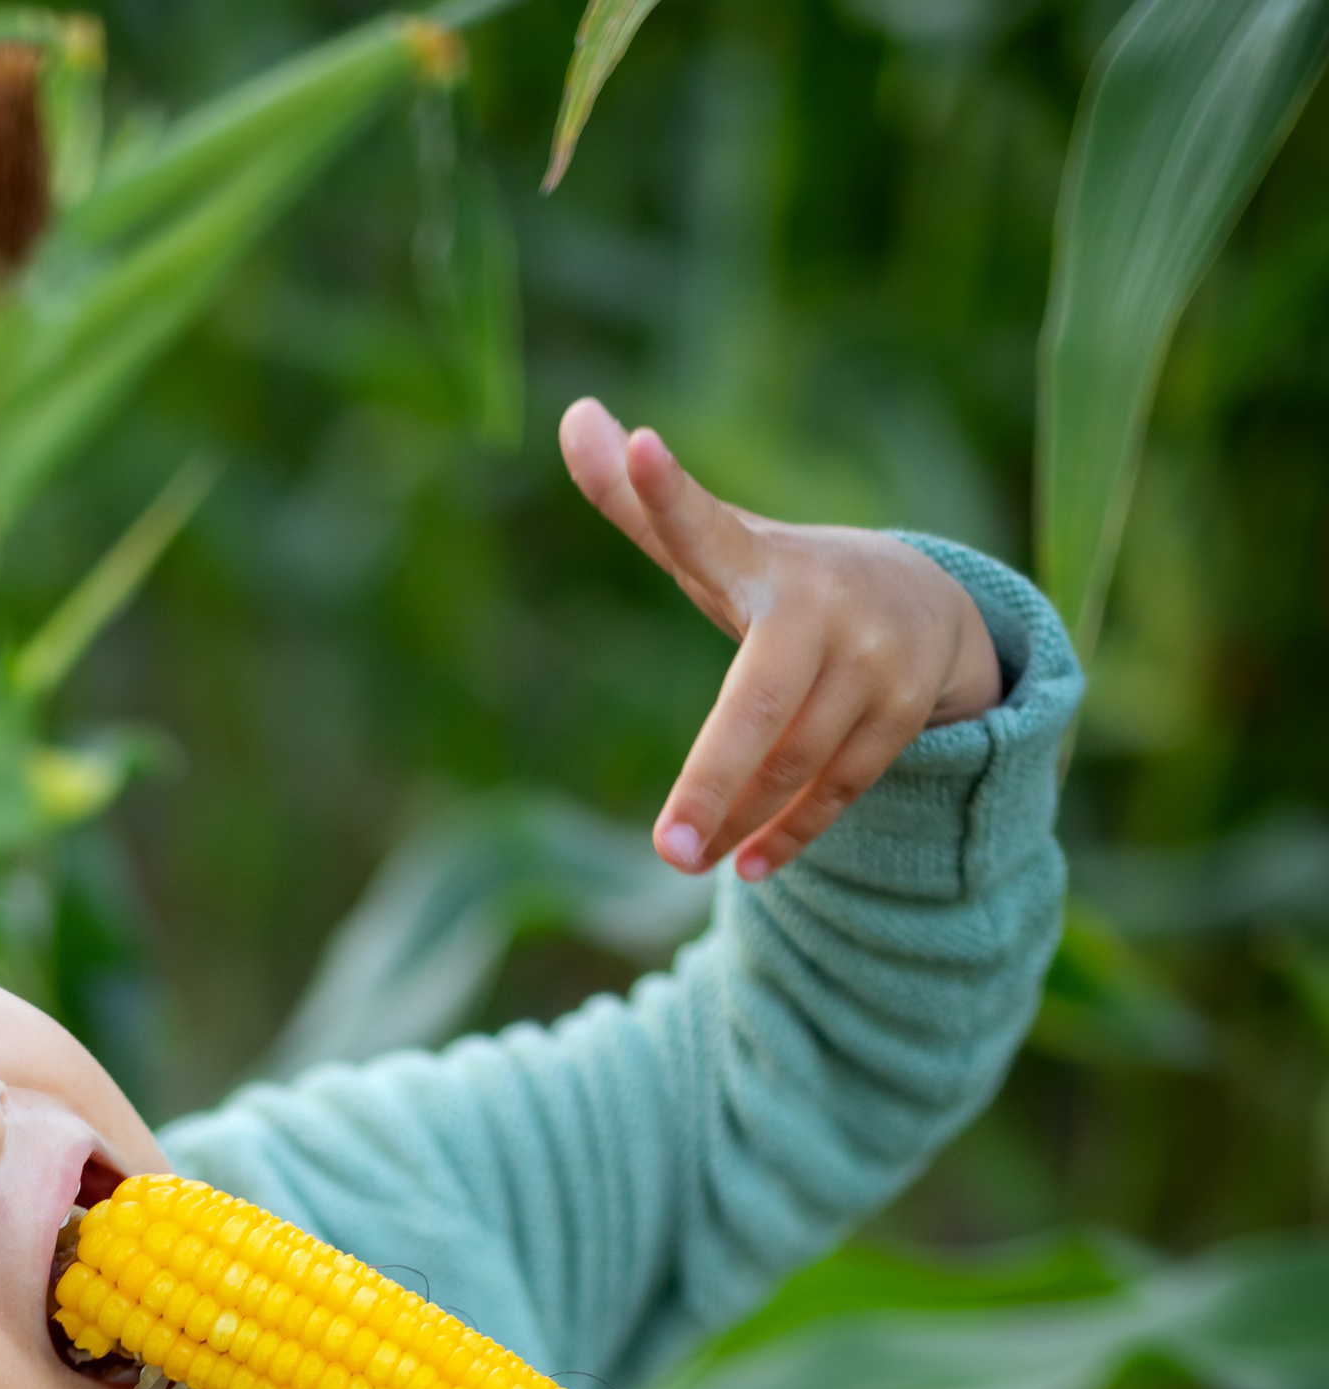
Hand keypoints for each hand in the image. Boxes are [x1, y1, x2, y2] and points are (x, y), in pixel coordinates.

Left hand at [558, 399, 1004, 885]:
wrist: (926, 605)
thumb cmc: (785, 586)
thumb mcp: (719, 552)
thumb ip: (642, 509)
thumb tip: (570, 415)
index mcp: (757, 561)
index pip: (703, 525)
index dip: (666, 494)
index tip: (638, 446)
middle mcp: (819, 607)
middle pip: (759, 705)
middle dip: (714, 779)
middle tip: (667, 849)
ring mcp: (872, 662)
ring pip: (796, 759)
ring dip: (740, 816)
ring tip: (689, 859)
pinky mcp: (902, 713)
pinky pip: (838, 787)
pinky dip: (790, 832)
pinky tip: (747, 865)